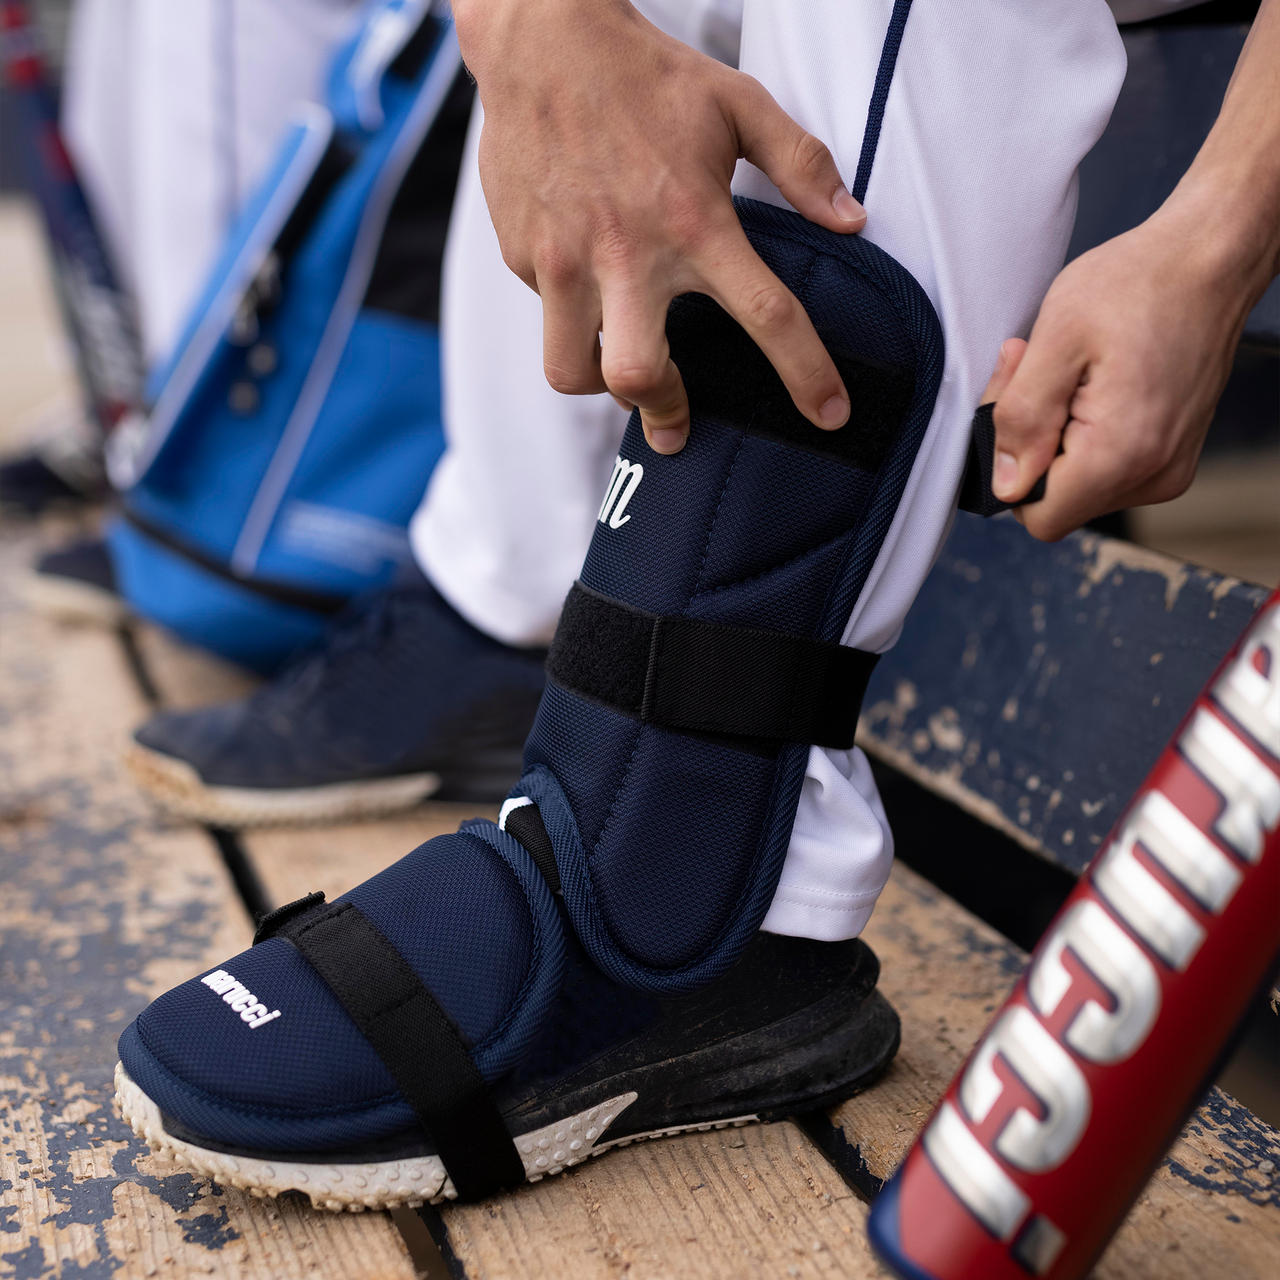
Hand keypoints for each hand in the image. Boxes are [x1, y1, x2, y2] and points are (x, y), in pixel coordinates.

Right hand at [453, 0, 865, 454]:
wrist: (542, 40)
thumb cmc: (648, 76)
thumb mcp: (739, 104)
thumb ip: (802, 163)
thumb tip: (851, 222)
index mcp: (695, 220)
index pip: (765, 315)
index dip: (805, 374)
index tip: (829, 415)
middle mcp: (627, 251)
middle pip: (638, 375)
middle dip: (663, 409)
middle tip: (676, 420)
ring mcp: (565, 259)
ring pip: (572, 371)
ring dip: (602, 383)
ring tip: (620, 363)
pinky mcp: (522, 256)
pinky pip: (548, 317)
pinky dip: (572, 319)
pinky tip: (587, 284)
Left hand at [983, 206, 1254, 540]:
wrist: (1210, 257)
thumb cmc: (1138, 282)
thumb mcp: (1056, 338)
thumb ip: (1022, 417)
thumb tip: (1005, 484)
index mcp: (1122, 454)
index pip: (1039, 516)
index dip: (1010, 471)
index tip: (1016, 406)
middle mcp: (1153, 474)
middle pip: (1057, 501)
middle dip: (1031, 445)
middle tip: (1033, 373)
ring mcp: (1167, 469)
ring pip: (1078, 486)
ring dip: (1055, 435)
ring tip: (1066, 372)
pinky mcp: (1171, 456)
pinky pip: (1106, 470)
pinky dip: (1084, 434)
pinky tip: (1088, 383)